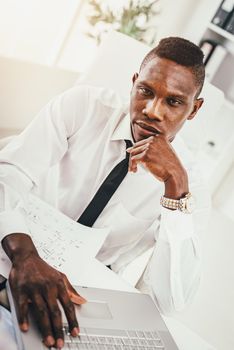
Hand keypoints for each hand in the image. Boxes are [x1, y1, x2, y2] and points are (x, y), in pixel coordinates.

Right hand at [2, 233, 85, 348]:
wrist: (26, 257)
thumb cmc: (43, 269)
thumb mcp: (60, 276)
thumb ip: (71, 290)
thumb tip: (82, 300)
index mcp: (58, 285)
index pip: (68, 305)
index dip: (72, 320)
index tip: (75, 332)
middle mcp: (48, 287)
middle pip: (55, 311)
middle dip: (59, 329)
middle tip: (61, 342)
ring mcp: (35, 289)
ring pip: (42, 311)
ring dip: (45, 327)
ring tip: (49, 340)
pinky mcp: (22, 290)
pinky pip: (24, 306)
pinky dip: (25, 317)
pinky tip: (26, 327)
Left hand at [127, 135, 188, 198]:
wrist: (175, 174)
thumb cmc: (170, 166)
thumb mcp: (162, 152)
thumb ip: (150, 149)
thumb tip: (130, 149)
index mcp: (159, 137)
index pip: (142, 142)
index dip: (138, 151)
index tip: (136, 157)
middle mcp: (154, 140)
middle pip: (136, 146)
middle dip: (133, 157)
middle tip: (134, 165)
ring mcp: (149, 147)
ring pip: (133, 153)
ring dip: (131, 162)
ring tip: (134, 169)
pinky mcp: (145, 156)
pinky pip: (133, 159)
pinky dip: (132, 166)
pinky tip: (134, 170)